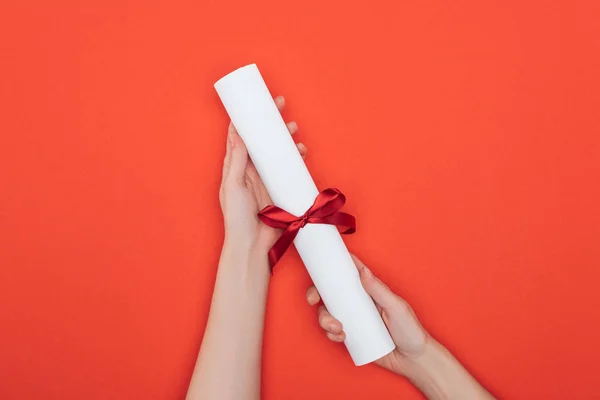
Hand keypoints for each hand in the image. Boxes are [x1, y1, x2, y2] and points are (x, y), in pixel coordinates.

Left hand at [220, 96, 305, 257]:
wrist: (253, 245)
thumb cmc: (237, 218)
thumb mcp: (232, 186)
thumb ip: (236, 161)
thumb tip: (238, 134)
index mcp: (235, 167)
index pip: (239, 136)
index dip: (246, 118)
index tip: (255, 101)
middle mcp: (251, 170)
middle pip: (261, 140)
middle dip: (270, 122)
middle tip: (280, 105)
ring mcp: (267, 179)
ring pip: (277, 152)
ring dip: (285, 138)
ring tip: (294, 129)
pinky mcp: (280, 188)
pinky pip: (289, 168)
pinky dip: (295, 158)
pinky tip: (301, 152)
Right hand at [306, 254, 427, 374]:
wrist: (413, 360)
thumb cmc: (411, 331)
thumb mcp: (397, 307)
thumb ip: (379, 290)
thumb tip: (363, 271)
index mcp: (370, 289)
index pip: (350, 272)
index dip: (334, 266)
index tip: (320, 265)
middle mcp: (359, 302)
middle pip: (331, 292)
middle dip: (317, 294)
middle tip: (313, 299)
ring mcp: (354, 318)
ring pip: (328, 312)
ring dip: (324, 318)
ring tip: (337, 328)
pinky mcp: (352, 335)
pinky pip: (333, 331)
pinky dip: (331, 333)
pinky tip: (341, 337)